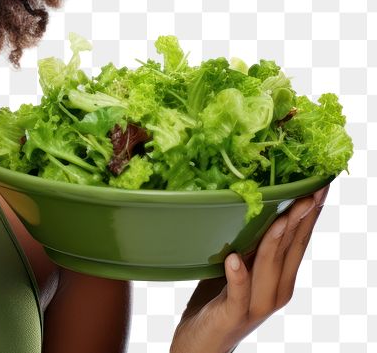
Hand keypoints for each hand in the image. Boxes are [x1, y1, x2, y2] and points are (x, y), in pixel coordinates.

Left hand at [169, 183, 329, 352]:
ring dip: (275, 240)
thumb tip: (251, 205)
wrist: (202, 345)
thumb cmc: (217, 301)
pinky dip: (238, 276)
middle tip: (311, 190)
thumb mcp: (237, 267)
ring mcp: (256, 304)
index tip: (319, 185)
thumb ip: (249, 245)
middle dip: (301, 218)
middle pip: (291, 249)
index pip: (299, 241)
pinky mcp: (233, 314)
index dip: (310, 214)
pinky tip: (234, 259)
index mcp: (280, 278)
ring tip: (280, 216)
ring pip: (270, 266)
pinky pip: (238, 293)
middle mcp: (275, 290)